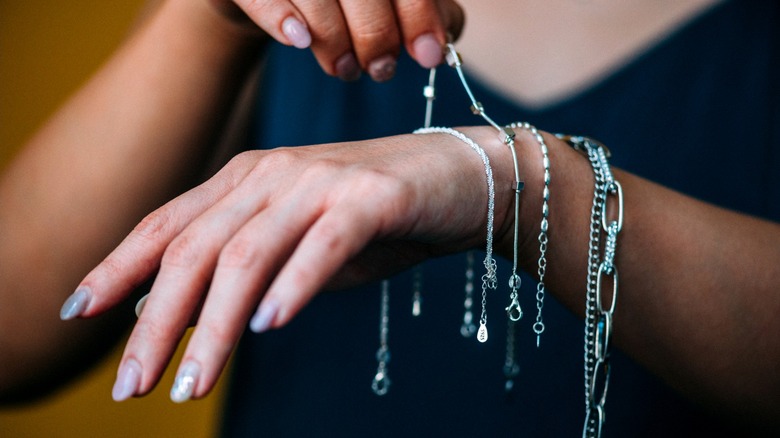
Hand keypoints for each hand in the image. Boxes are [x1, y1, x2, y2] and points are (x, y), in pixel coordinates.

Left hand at [61, 127, 514, 401]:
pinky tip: (268, 325)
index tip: (78, 311)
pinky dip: (293, 285)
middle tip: (135, 386)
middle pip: (196, 249)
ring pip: (249, 255)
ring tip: (190, 384)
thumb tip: (162, 306)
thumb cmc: (370, 218)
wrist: (457, 179)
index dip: (119, 266)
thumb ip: (232, 269)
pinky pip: (323, 245)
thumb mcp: (290, 244)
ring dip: (215, 326)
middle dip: (157, 322)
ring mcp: (322, 183)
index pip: (167, 224)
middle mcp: (272, 173)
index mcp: (244, 180)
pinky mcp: (373, 198)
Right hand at [210, 0, 464, 80]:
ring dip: (335, 40)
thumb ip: (422, 10)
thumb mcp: (384, 1)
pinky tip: (299, 41)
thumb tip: (443, 42)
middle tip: (381, 70)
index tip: (429, 56)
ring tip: (344, 70)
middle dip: (377, 35)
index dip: (421, 15)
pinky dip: (280, 18)